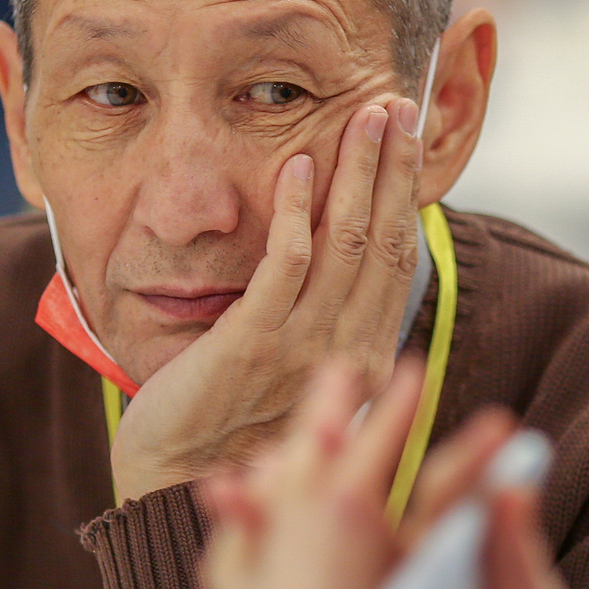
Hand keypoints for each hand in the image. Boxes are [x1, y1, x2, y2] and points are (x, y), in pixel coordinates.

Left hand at [110, 96, 423, 500]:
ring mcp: (302, 348)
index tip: (408, 137)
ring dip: (356, 173)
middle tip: (397, 106)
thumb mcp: (299, 367)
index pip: (399, 258)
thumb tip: (343, 247)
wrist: (179, 482)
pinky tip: (298, 165)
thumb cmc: (235, 424)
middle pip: (384, 240)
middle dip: (393, 167)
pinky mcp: (251, 346)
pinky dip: (294, 211)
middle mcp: (347, 350)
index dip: (406, 192)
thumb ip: (328, 316)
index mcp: (367, 355)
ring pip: (345, 243)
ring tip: (364, 117)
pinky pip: (283, 266)